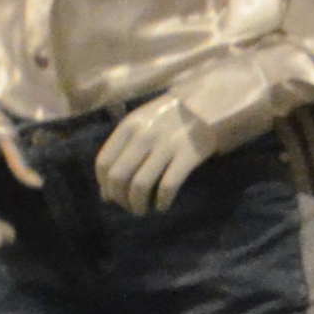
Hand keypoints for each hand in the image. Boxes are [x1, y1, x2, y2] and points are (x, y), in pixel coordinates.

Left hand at [93, 93, 228, 211]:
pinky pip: (168, 186)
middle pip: (119, 177)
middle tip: (128, 207)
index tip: (111, 197)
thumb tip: (109, 182)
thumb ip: (125, 144)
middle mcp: (143, 136)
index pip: (104, 162)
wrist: (210, 103)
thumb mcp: (143, 119)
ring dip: (138, 204)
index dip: (104, 185)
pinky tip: (163, 206)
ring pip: (140, 185)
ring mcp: (166, 146)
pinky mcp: (188, 156)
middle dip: (120, 198)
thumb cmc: (173, 113)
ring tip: (143, 210)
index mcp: (129, 126)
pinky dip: (162, 201)